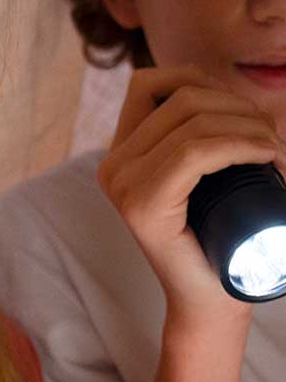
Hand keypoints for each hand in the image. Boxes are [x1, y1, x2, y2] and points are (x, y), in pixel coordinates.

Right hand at [98, 65, 285, 330]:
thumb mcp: (205, 173)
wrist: (212, 298)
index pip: (151, 83)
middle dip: (241, 108)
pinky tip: (265, 156)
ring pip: (193, 121)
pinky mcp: (143, 206)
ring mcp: (122, 186)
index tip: (243, 118)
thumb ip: (200, 136)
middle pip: (181, 97)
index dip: (206, 84)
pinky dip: (239, 146)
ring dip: (250, 127)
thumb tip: (240, 97)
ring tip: (276, 153)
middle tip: (275, 142)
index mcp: (120, 155)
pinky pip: (194, 153)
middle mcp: (112, 166)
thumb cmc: (218, 236)